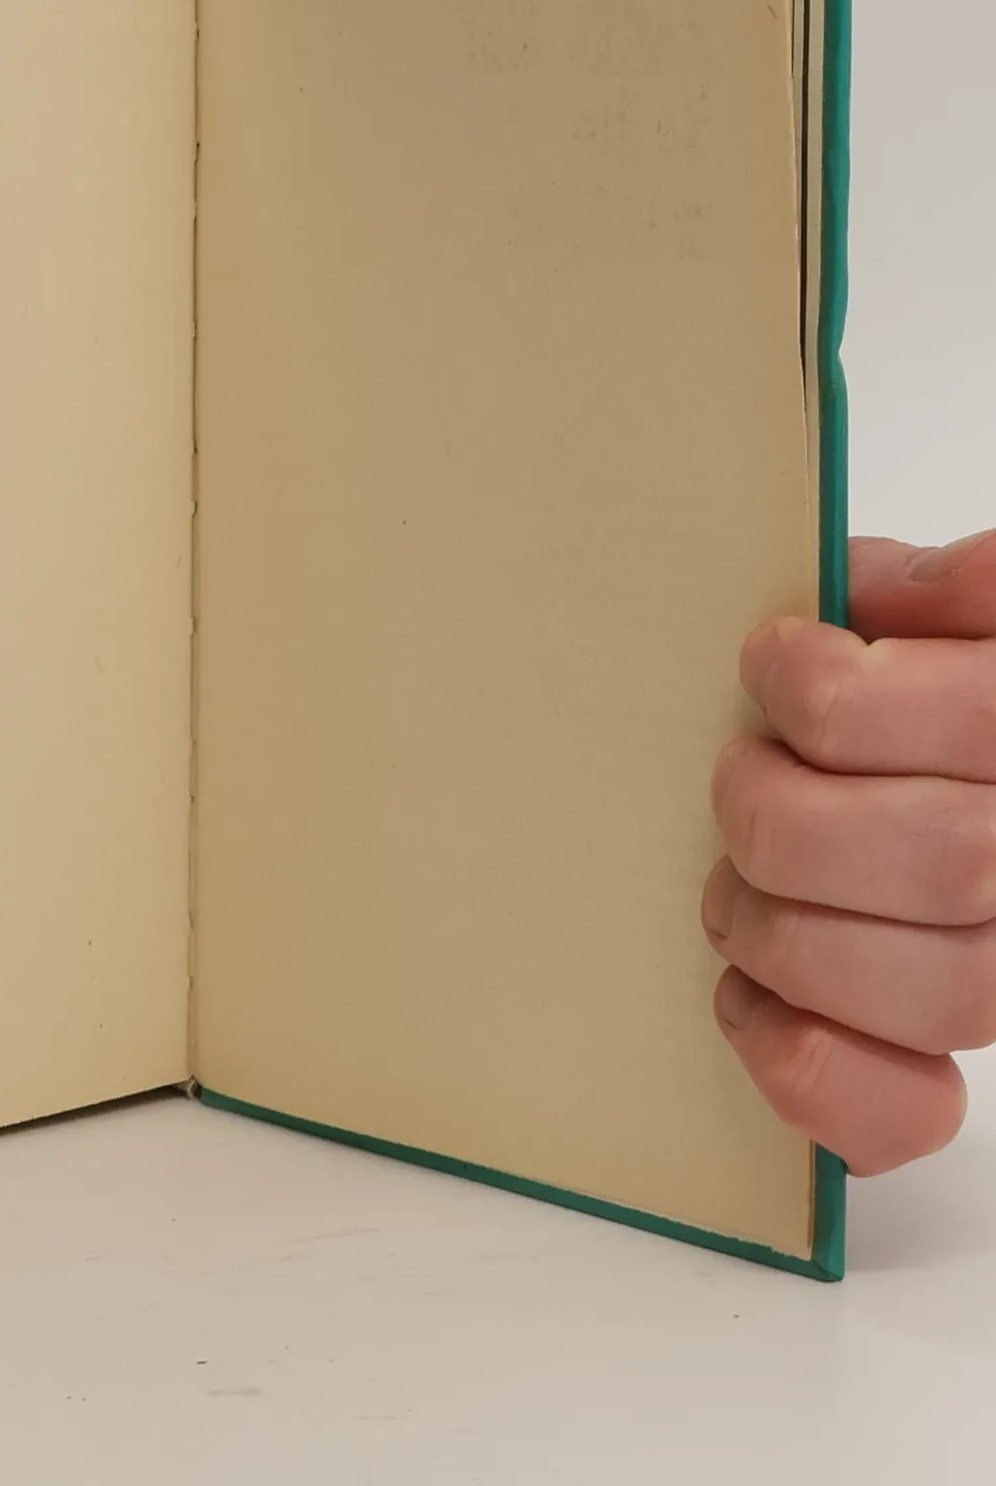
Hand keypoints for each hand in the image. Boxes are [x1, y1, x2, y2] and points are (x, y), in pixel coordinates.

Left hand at [706, 530, 995, 1172]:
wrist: (914, 788)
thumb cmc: (905, 696)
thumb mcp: (928, 618)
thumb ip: (921, 593)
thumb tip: (906, 592)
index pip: (971, 720)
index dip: (830, 692)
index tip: (771, 664)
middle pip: (949, 859)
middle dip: (791, 816)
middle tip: (738, 777)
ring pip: (938, 989)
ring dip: (788, 933)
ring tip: (730, 888)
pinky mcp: (945, 1065)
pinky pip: (905, 1109)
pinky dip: (806, 1063)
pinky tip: (745, 1000)